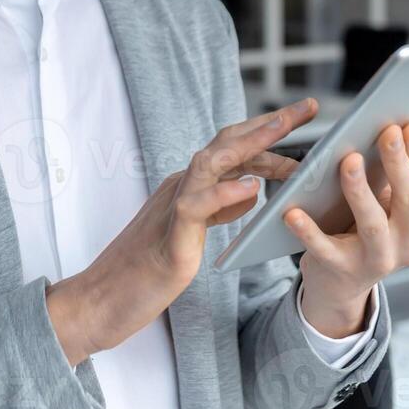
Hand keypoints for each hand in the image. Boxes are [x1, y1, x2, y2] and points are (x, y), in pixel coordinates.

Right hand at [45, 100, 317, 364]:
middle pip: (227, 143)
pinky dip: (224, 194)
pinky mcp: (169, 237)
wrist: (100, 301)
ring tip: (283, 128)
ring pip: (211, 162)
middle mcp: (181, 187)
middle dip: (269, 124)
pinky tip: (252, 189)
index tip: (305, 125)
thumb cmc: (145, 271)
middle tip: (308, 107)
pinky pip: (196, 206)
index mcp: (188, 186)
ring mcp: (172, 208)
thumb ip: (218, 209)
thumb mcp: (192, 233)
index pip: (233, 152)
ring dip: (250, 143)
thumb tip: (249, 191)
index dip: (268, 138)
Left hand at [288, 119, 408, 337]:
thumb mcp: (394, 199)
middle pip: (408, 201)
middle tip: (386, 132)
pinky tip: (293, 212)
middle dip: (398, 165)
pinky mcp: (342, 269)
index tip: (407, 124)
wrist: (342, 281)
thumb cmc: (371, 226)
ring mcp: (378, 261)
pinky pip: (325, 248)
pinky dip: (309, 231)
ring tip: (348, 161)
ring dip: (361, 191)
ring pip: (372, 225)